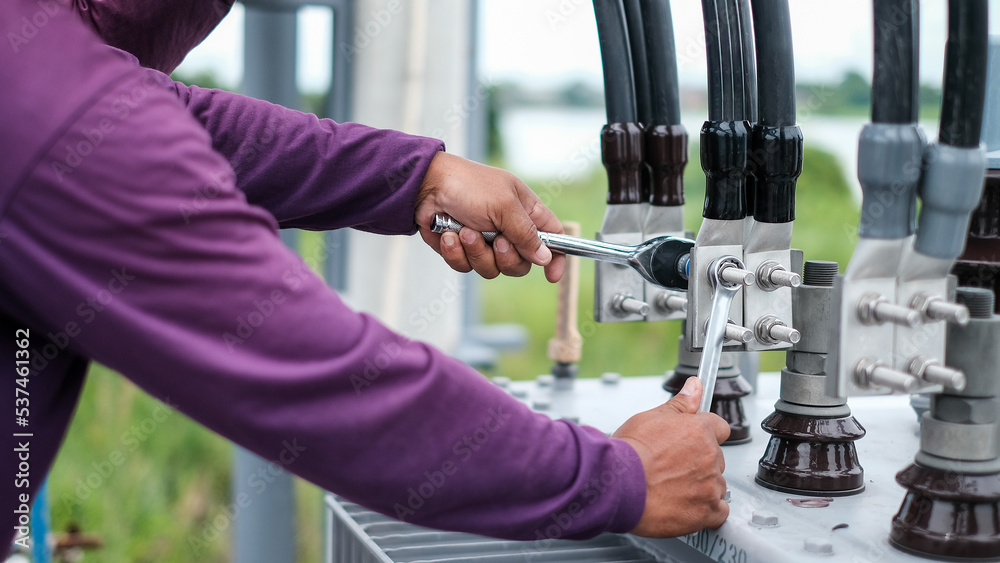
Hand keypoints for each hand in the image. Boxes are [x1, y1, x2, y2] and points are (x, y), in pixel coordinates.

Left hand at [415, 152, 565, 282]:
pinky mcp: (462, 250)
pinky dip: (456, 252)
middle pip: (520, 264)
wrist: (425, 185)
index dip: (555, 258)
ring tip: (464, 230)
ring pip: (492, 269)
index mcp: (525, 212)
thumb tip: (546, 258)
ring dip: (476, 251)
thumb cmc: (468, 185)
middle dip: (506, 256)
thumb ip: (526, 233)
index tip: (552, 276)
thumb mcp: (504, 205)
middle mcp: (508, 229)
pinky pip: (466, 267)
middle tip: (496, 239)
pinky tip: (448, 235)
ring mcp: (484, 242)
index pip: (551, 239)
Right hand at [612, 376, 729, 536]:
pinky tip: (685, 506)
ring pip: (715, 485)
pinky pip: (719, 512)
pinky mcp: (705, 513)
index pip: (719, 428)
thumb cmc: (629, 454)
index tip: (691, 442)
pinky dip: (706, 511)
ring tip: (672, 489)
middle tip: (672, 468)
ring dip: (700, 487)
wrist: (617, 486)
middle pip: (715, 458)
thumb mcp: (651, 418)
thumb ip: (680, 403)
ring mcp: (709, 486)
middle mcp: (710, 457)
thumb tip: (695, 385)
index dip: (704, 434)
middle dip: (698, 462)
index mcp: (699, 431)